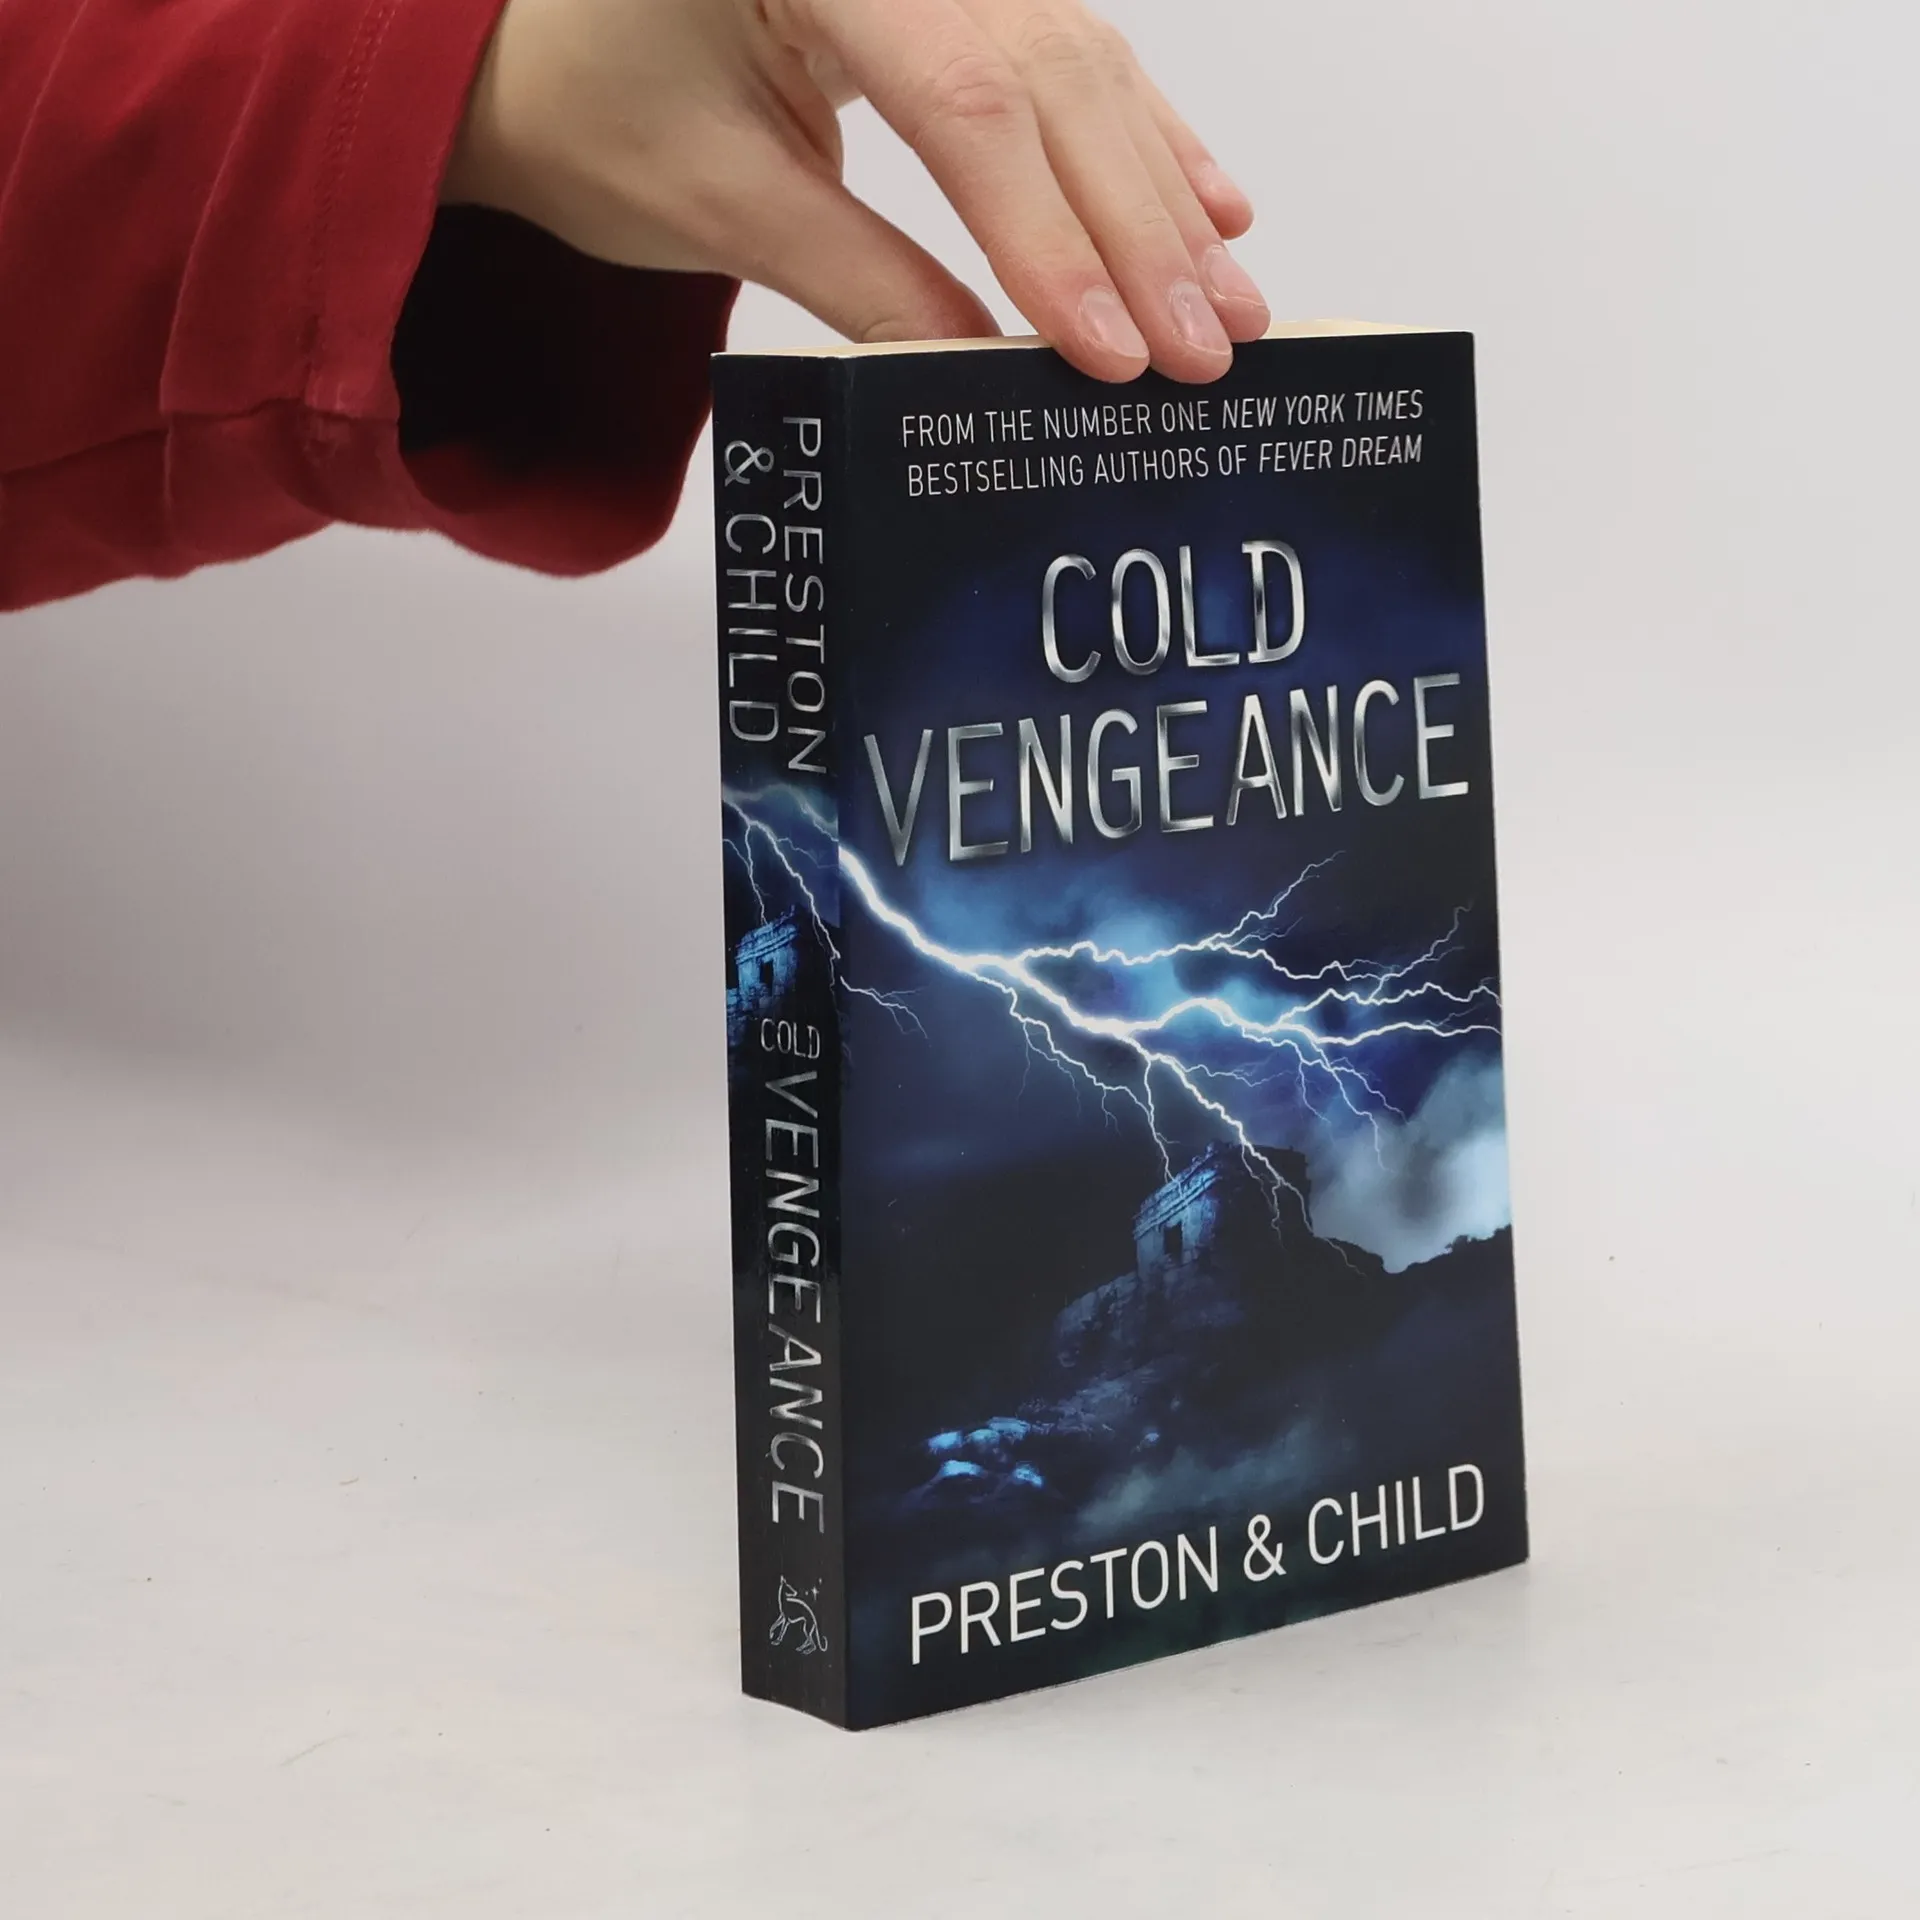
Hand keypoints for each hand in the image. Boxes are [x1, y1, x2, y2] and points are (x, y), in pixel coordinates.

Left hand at [443, 0, 1267, 382]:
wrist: (537, 51)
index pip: (968, 105)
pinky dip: (1144, 140)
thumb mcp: (718, 206)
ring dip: (1162, 197)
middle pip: (1052, 79)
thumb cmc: (594, 111)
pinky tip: (1211, 203)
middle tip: (1204, 349)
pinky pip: (1072, 55)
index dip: (1051, 239)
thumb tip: (988, 368)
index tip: (1110, 351)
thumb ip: (865, 280)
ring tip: (1225, 304)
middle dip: (1137, 230)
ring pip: (1084, 67)